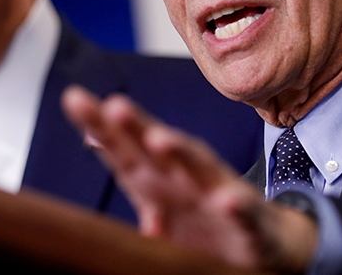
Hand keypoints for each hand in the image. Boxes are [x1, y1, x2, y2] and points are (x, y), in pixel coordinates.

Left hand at [61, 85, 318, 271]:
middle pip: (157, 147)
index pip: (125, 146)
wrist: (267, 242)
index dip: (100, 124)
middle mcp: (186, 177)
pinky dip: (236, 206)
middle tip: (114, 106)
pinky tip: (227, 201)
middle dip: (136, 126)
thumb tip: (91, 139)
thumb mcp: (157, 198)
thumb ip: (129, 169)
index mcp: (158, 177)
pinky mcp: (248, 222)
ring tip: (159, 140)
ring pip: (199, 168)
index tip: (74, 99)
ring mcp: (219, 195)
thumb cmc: (203, 219)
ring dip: (181, 152)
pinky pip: (242, 213)